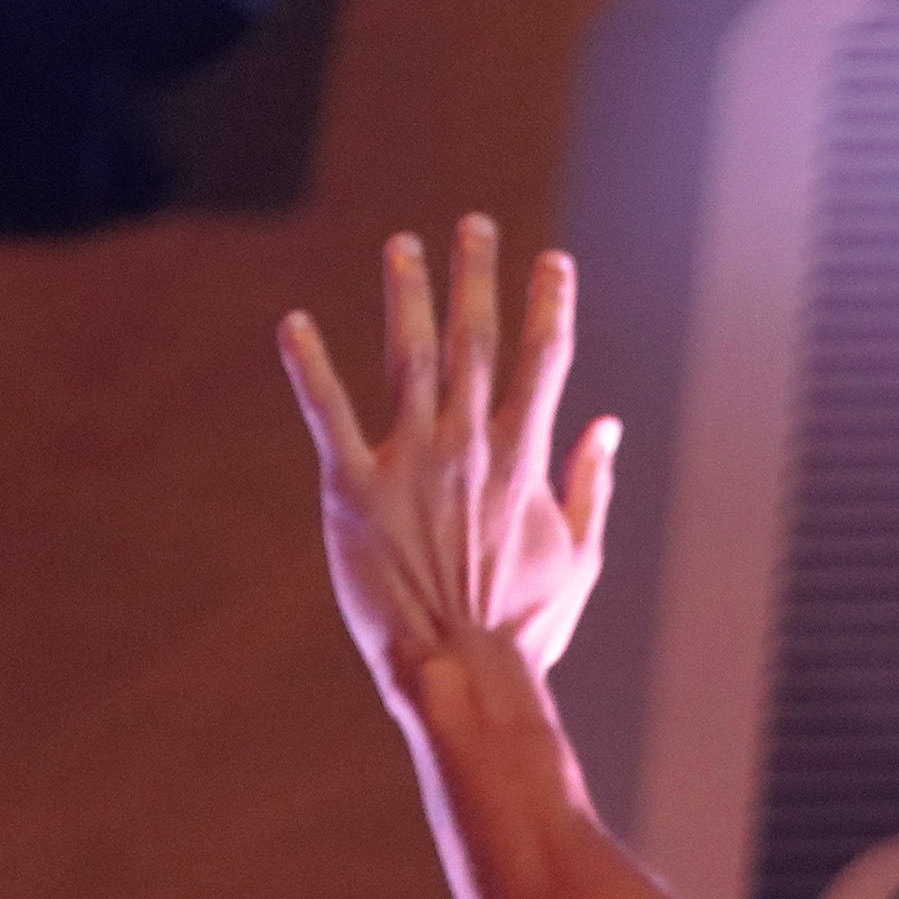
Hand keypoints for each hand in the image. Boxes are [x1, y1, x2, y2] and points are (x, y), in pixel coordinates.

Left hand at [279, 214, 617, 709]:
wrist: (463, 672)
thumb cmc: (525, 626)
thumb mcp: (580, 556)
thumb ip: (592, 484)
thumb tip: (606, 425)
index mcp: (525, 457)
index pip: (545, 359)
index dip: (550, 303)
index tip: (552, 260)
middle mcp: (471, 444)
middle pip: (476, 339)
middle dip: (477, 276)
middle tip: (473, 226)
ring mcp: (412, 462)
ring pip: (410, 358)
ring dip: (408, 295)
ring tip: (403, 246)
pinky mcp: (353, 488)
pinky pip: (327, 413)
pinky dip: (309, 365)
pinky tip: (292, 323)